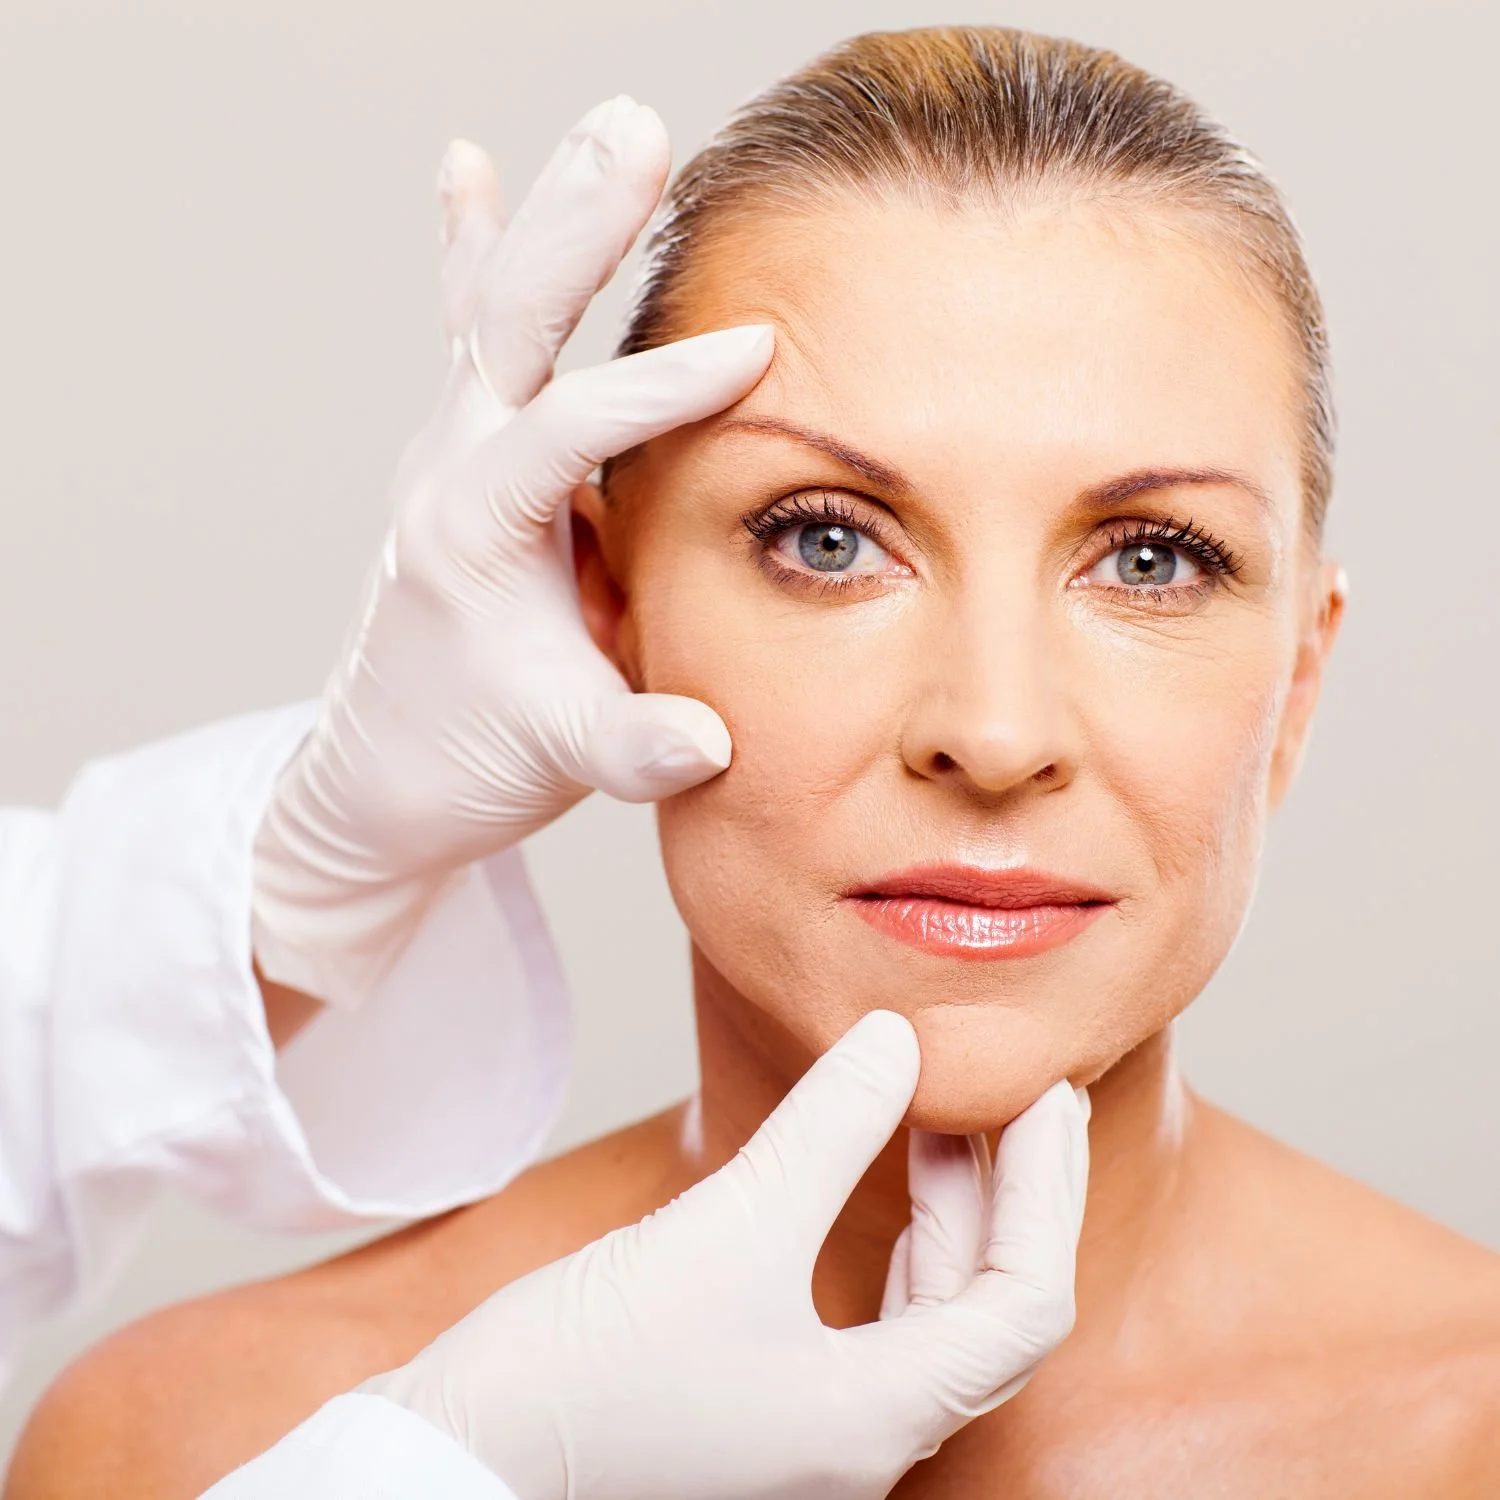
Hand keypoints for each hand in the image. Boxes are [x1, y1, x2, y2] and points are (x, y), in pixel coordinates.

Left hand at [251, 99, 773, 1007]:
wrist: (387, 777)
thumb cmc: (469, 759)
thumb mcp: (559, 759)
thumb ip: (632, 746)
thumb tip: (708, 740)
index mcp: (473, 530)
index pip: (570, 431)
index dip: (662, 389)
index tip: (760, 351)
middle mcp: (451, 467)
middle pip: (511, 322)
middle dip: (578, 229)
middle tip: (637, 133)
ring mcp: (455, 450)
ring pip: (497, 305)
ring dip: (552, 216)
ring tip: (614, 127)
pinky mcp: (470, 456)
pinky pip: (473, 335)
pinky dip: (475, 249)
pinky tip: (468, 166)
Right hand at [365, 1013, 1089, 1499]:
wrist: (453, 1465)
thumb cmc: (582, 1376)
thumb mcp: (725, 1230)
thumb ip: (828, 1130)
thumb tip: (896, 1036)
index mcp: (876, 1422)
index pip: (1024, 1304)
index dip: (1049, 1191)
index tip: (1045, 1094)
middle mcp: (861, 1444)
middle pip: (987, 1314)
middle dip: (1013, 1197)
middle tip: (1021, 1094)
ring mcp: (812, 1434)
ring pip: (927, 1320)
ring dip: (948, 1216)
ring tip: (939, 1115)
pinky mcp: (764, 1409)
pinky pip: (867, 1324)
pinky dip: (886, 1243)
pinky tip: (866, 1179)